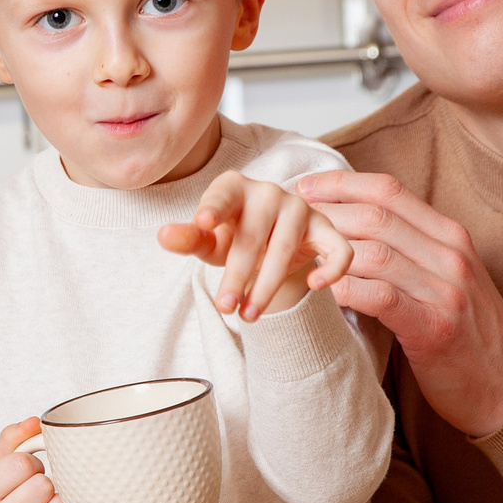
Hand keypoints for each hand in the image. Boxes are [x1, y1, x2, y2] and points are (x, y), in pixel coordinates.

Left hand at [157, 172, 351, 320]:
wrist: (268, 241)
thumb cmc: (231, 237)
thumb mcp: (208, 241)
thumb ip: (188, 239)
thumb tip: (165, 236)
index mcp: (233, 187)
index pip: (222, 196)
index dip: (214, 208)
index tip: (203, 222)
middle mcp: (269, 192)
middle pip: (253, 235)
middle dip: (237, 275)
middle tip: (225, 308)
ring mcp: (300, 209)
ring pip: (287, 248)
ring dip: (267, 285)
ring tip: (249, 315)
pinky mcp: (326, 229)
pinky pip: (338, 249)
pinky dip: (331, 269)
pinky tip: (312, 286)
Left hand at [291, 170, 502, 436]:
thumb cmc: (470, 337)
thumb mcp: (448, 279)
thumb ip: (412, 252)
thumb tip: (354, 231)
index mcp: (452, 236)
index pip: (389, 190)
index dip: (340, 184)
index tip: (304, 187)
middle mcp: (451, 255)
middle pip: (374, 215)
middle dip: (323, 214)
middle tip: (287, 223)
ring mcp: (446, 290)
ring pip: (372, 252)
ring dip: (326, 252)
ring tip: (292, 258)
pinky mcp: (435, 328)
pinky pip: (379, 296)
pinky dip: (344, 289)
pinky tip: (319, 291)